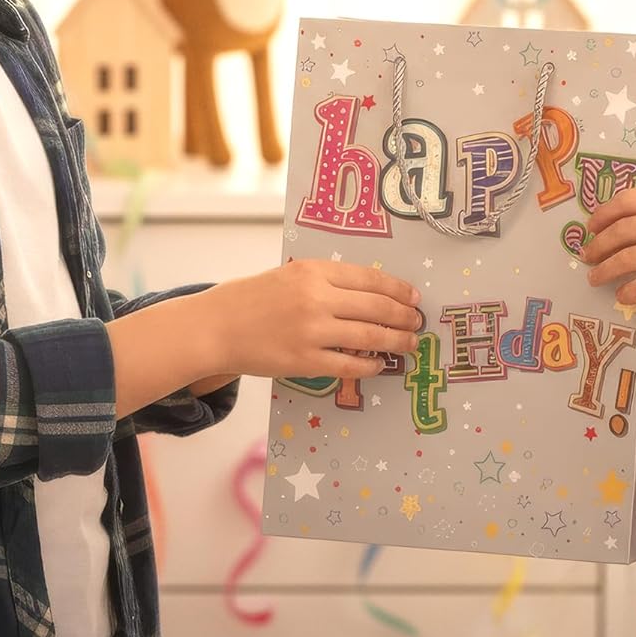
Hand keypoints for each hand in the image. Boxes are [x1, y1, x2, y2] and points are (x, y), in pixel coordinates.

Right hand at [204, 260, 422, 380]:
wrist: (217, 326)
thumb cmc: (252, 298)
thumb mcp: (290, 275)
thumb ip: (325, 281)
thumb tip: (370, 294)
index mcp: (313, 271)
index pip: (369, 278)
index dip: (398, 289)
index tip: (414, 297)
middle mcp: (316, 298)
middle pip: (376, 307)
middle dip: (404, 316)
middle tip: (418, 323)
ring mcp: (311, 331)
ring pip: (369, 336)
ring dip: (396, 341)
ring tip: (410, 344)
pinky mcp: (304, 362)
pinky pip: (349, 365)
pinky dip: (370, 366)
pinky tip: (380, 365)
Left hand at [580, 158, 635, 306]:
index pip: (628, 201)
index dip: (604, 213)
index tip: (590, 225)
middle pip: (623, 230)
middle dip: (599, 244)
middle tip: (586, 254)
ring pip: (627, 258)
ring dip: (605, 270)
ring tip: (594, 278)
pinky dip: (627, 292)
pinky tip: (621, 296)